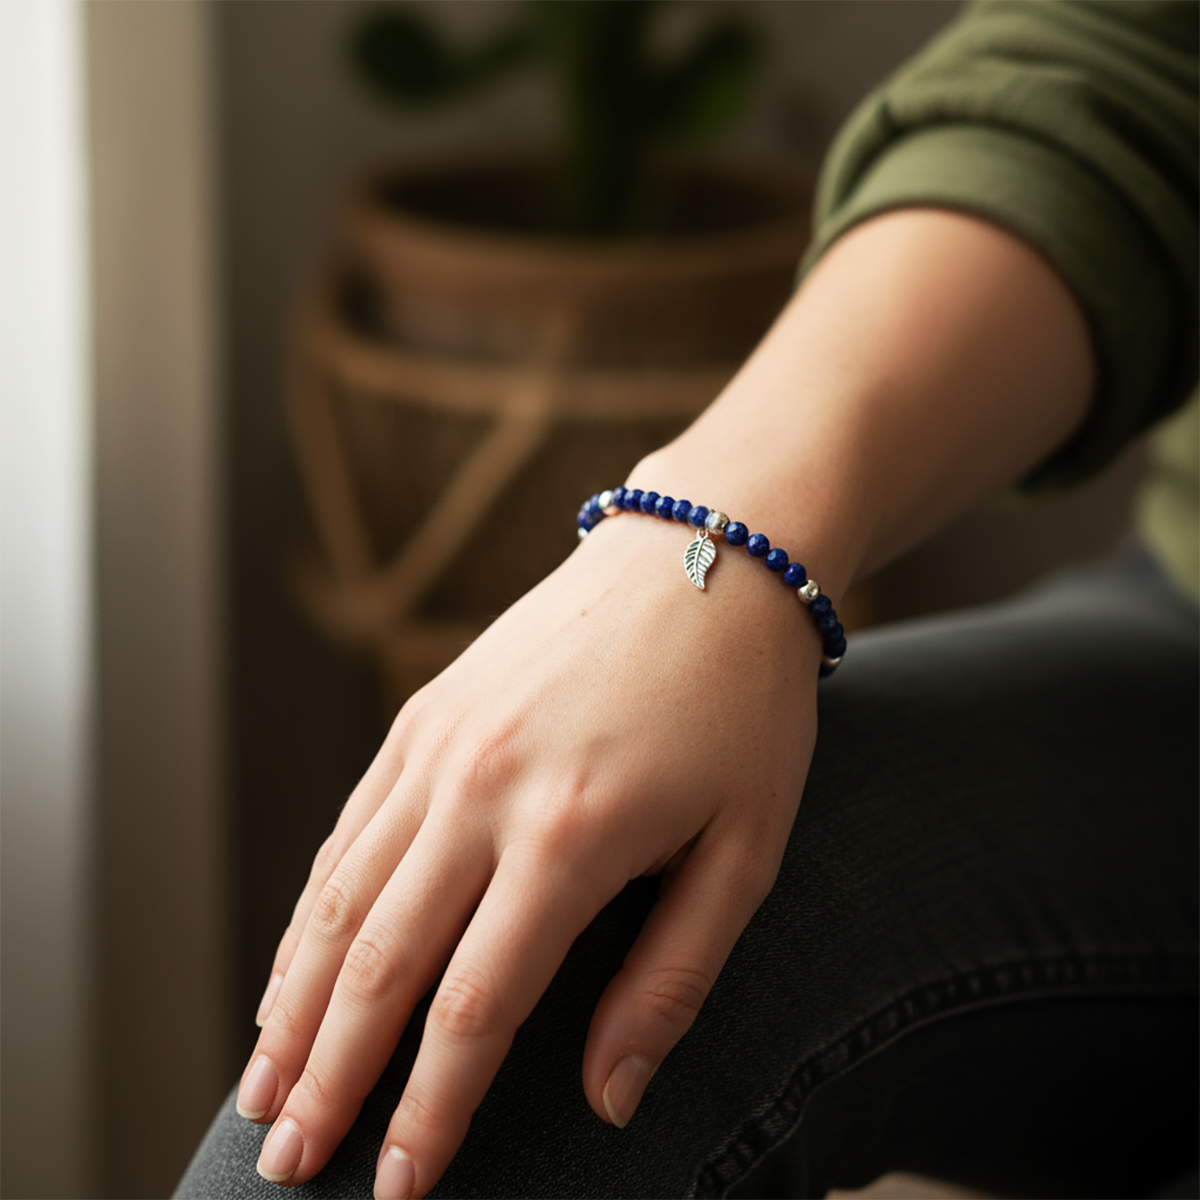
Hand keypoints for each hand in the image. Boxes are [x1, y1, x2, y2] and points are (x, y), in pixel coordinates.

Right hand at [235, 511, 821, 1198]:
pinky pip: (348, 829)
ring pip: (338, 898)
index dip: (430, 1109)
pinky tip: (292, 967)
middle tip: (288, 1167)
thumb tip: (610, 1099)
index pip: (475, 1006)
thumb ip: (671, 980)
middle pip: (377, 961)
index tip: (399, 1188)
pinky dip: (310, 910)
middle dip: (327, 1078)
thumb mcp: (745, 849)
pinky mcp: (422, 714)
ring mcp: (439, 745)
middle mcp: (481, 789)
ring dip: (292, 1004)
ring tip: (262, 1090)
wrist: (704, 557)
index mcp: (571, 835)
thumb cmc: (741, 706)